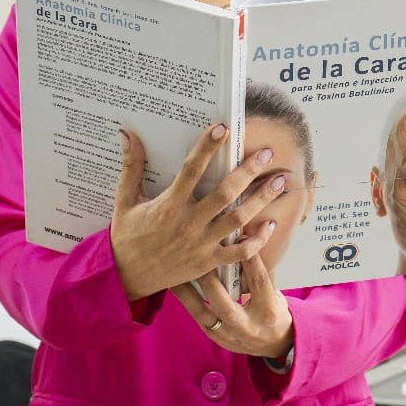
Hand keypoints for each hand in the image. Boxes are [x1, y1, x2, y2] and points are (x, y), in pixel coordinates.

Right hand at [110, 123, 287, 301]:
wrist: (126, 277)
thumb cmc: (126, 236)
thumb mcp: (125, 200)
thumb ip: (131, 166)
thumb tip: (127, 133)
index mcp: (168, 204)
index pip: (191, 169)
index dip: (207, 147)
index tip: (223, 127)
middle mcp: (188, 223)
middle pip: (225, 193)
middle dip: (249, 170)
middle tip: (267, 152)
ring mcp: (200, 244)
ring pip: (238, 219)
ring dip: (261, 200)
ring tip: (280, 181)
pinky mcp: (207, 263)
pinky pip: (239, 253)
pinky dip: (257, 241)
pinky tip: (270, 224)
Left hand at [172, 242, 293, 358]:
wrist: (272, 343)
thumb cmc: (272, 310)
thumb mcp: (274, 293)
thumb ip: (257, 274)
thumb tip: (243, 243)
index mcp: (269, 312)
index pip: (259, 283)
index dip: (250, 260)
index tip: (241, 236)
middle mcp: (249, 327)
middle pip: (226, 304)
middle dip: (210, 279)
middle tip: (197, 255)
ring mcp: (230, 335)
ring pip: (204, 314)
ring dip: (187, 292)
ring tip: (174, 273)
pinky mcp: (215, 337)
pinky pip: (196, 317)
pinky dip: (185, 299)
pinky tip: (173, 285)